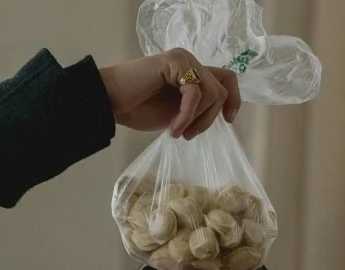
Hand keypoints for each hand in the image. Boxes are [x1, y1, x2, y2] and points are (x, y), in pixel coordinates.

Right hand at [99, 50, 240, 139]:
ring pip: (212, 92)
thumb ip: (197, 107)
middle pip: (222, 89)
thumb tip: (222, 114)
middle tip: (189, 135)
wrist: (110, 102)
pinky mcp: (174, 62)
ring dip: (198, 119)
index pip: (227, 78)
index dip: (234, 99)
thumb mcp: (178, 112)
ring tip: (178, 132)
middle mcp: (189, 61)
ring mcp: (182, 59)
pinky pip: (194, 93)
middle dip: (209, 118)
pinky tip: (173, 128)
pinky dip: (187, 115)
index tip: (228, 120)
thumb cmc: (138, 108)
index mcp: (192, 71)